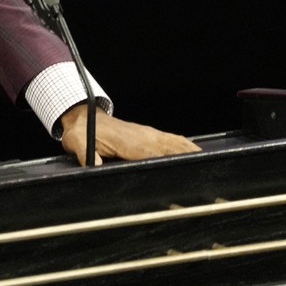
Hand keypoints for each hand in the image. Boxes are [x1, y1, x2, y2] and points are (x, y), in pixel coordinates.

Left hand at [59, 105, 200, 166]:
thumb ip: (86, 156)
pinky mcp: (147, 134)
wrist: (83, 116)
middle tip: (208, 170)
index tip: (185, 168)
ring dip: (190, 151)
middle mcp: (143, 136)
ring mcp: (147, 134)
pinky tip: (194, 152)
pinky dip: (185, 145)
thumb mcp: (78, 144)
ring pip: (174, 142)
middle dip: (189, 158)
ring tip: (207, 162)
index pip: (154, 152)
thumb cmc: (82, 131)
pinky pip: (170, 139)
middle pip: (172, 148)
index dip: (171, 160)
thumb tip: (94, 166)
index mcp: (129, 142)